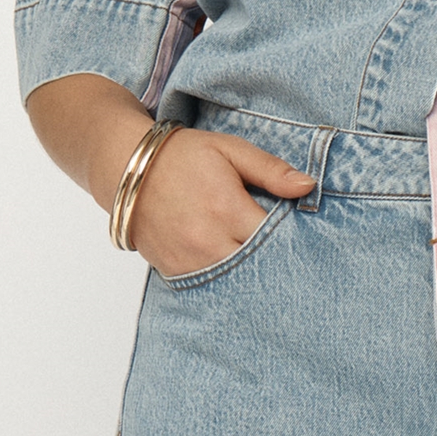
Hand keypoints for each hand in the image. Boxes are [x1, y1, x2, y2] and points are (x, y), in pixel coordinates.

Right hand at [126, 128, 315, 278]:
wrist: (128, 168)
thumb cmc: (184, 155)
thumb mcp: (231, 150)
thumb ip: (271, 170)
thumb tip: (308, 187)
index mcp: (228, 208)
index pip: (275, 238)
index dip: (292, 238)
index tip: (304, 235)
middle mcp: (208, 241)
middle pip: (258, 265)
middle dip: (275, 261)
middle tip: (293, 258)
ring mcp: (189, 260)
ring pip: (235, 281)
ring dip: (252, 273)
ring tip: (268, 265)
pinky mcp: (174, 271)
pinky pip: (210, 285)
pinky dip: (226, 279)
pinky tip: (238, 269)